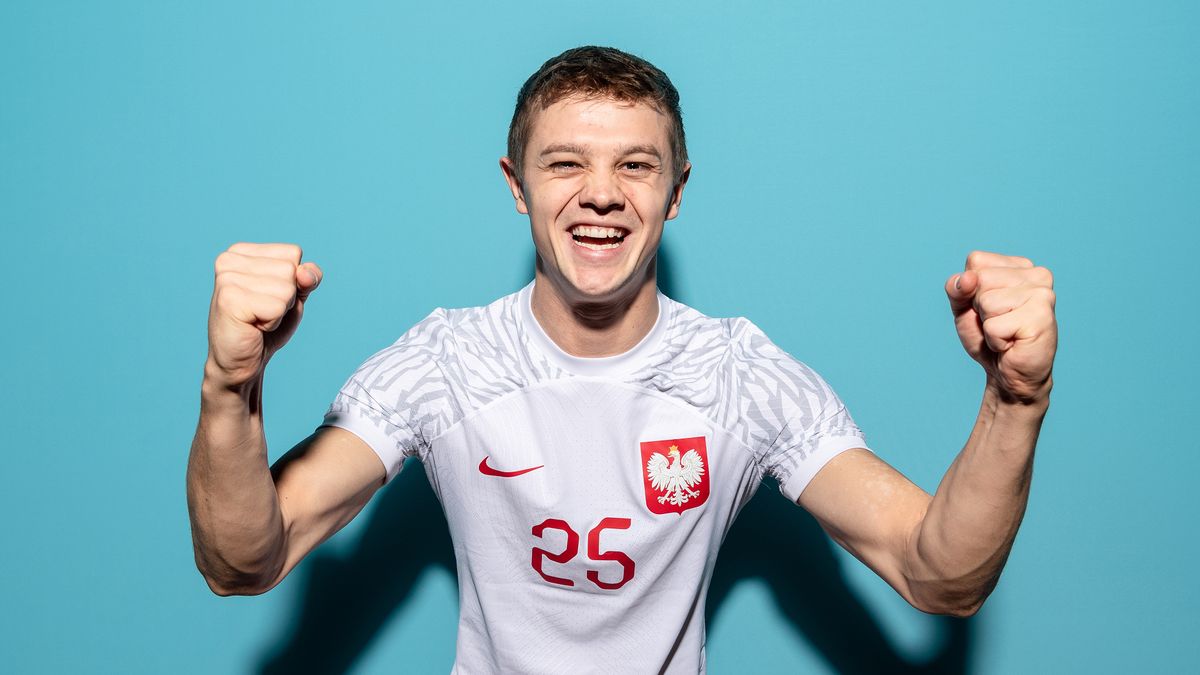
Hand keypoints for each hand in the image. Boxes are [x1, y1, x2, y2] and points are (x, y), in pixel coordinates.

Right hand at [206, 243, 322, 389]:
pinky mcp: (229, 299)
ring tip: (257, 320)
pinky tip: (253, 327)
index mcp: (241, 252)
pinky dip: (272, 322)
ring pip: (286, 288)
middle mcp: (229, 259)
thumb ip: (307, 278)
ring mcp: (227, 278)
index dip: (293, 281)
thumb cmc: (265, 328)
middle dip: (286, 298)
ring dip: (279, 311)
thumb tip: (305, 273)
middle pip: (290, 269)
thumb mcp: (294, 297)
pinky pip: (276, 307)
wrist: (241, 363)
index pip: (292, 253)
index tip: (268, 297)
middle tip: (262, 313)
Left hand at [945, 251, 1056, 402]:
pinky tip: (1013, 344)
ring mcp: (1043, 294)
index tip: (987, 309)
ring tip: (1006, 333)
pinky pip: (994, 326)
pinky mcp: (1042, 316)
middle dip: (978, 308)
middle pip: (980, 279)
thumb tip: (969, 278)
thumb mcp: (963, 308)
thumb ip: (957, 288)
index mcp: (1019, 266)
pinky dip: (995, 340)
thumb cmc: (989, 339)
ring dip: (988, 325)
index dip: (970, 290)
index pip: (976, 261)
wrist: (1010, 375)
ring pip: (986, 302)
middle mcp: (1037, 274)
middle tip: (998, 324)